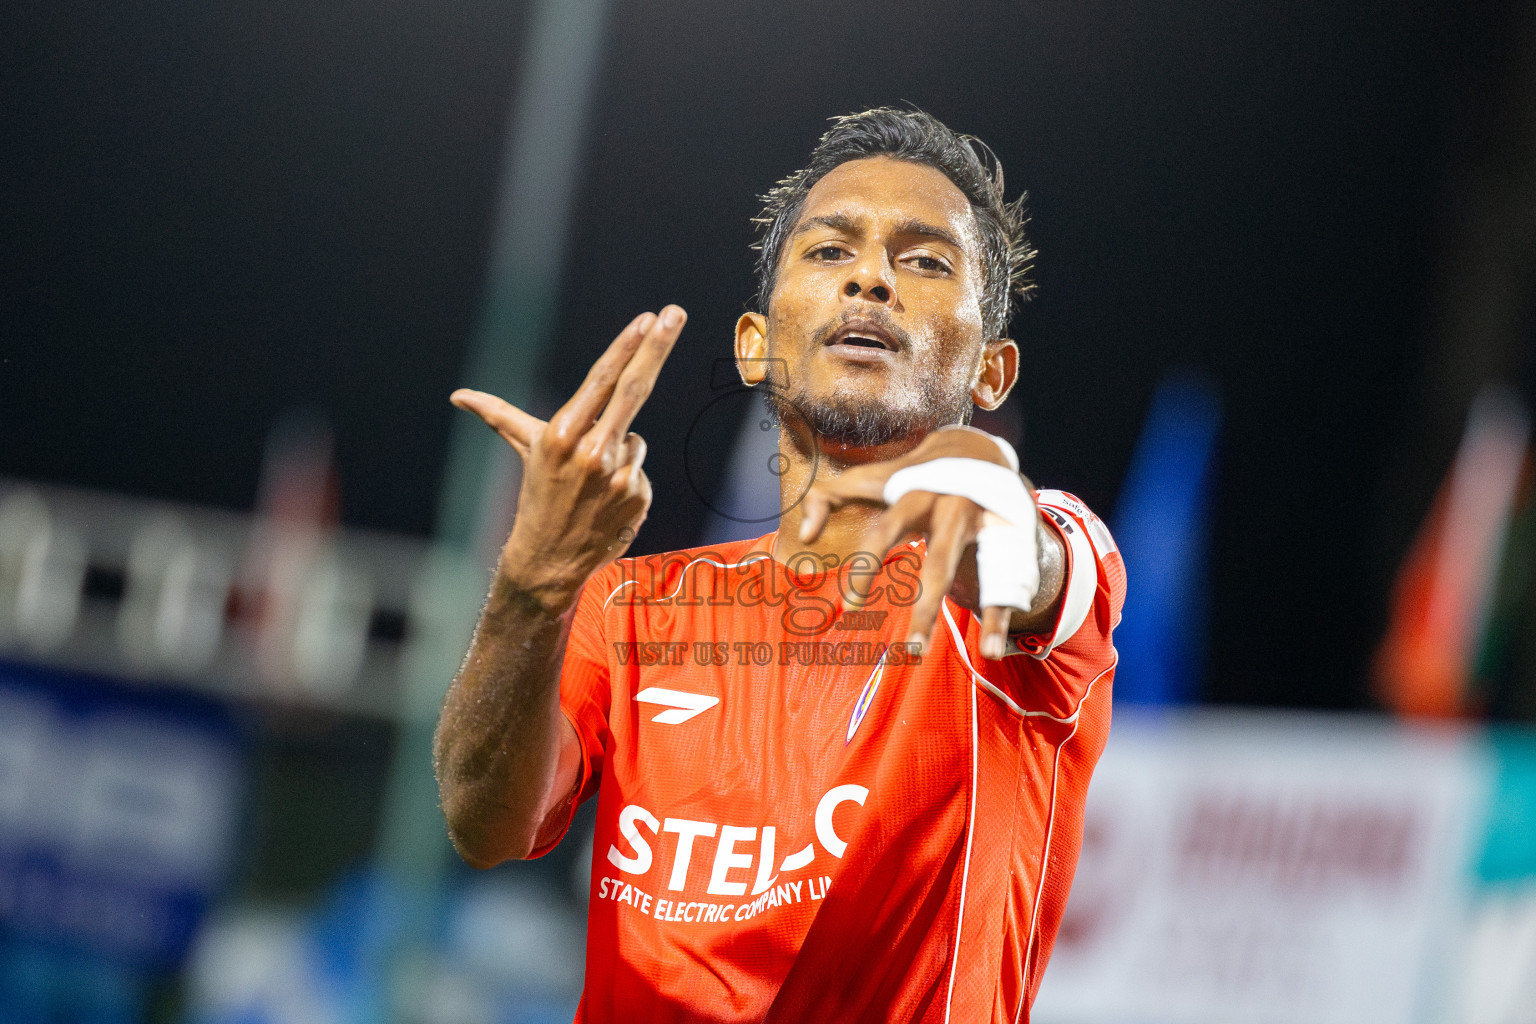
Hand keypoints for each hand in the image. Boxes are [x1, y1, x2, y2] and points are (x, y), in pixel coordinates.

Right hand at [451, 306, 686, 611]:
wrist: (549, 559)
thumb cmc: (538, 495)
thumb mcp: (524, 451)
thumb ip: (498, 416)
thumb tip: (458, 397)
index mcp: (562, 434)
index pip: (601, 380)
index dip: (625, 347)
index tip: (648, 319)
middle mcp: (592, 452)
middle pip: (634, 389)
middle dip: (657, 347)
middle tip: (675, 312)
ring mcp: (619, 476)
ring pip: (635, 437)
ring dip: (619, 449)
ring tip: (593, 480)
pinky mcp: (638, 497)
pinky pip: (640, 467)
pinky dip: (627, 476)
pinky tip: (606, 498)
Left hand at [797, 426, 1046, 660]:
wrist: (974, 445)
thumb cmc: (910, 473)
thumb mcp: (869, 479)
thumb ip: (827, 497)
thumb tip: (805, 534)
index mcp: (916, 493)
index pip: (884, 533)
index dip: (865, 570)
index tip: (849, 608)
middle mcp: (954, 507)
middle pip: (940, 563)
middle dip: (927, 608)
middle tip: (909, 653)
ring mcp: (986, 522)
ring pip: (990, 572)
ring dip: (989, 615)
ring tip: (985, 656)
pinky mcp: (1010, 534)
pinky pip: (1012, 578)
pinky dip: (1005, 613)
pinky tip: (996, 649)